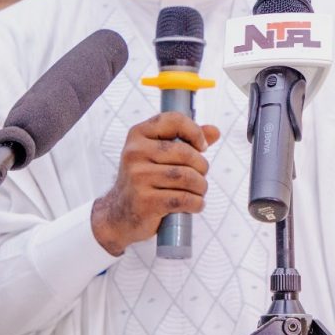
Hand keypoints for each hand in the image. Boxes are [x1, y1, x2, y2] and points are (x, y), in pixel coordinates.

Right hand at [91, 112, 220, 255]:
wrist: (119, 214)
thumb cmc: (145, 180)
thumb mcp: (159, 155)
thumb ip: (187, 141)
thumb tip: (214, 131)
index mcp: (138, 134)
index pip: (175, 120)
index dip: (195, 132)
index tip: (201, 147)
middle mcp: (135, 152)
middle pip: (186, 153)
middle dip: (201, 167)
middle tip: (199, 177)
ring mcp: (138, 177)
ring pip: (187, 177)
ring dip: (201, 187)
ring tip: (198, 191)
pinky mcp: (145, 201)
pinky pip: (183, 199)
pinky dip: (196, 203)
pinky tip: (194, 204)